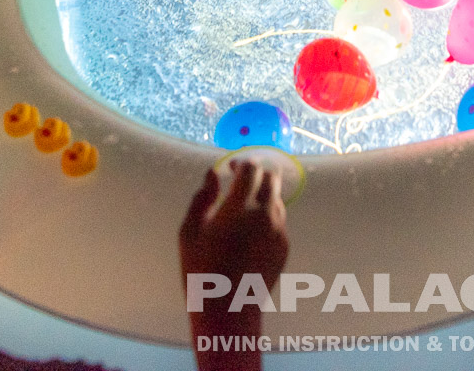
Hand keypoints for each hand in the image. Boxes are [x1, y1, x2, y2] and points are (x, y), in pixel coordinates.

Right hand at [179, 162, 289, 301]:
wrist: (228, 311)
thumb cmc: (201, 271)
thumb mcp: (189, 232)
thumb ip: (201, 198)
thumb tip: (213, 174)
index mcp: (238, 209)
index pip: (251, 170)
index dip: (242, 162)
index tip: (233, 166)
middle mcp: (264, 216)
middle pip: (271, 179)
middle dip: (257, 175)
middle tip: (241, 181)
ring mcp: (278, 232)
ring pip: (276, 200)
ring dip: (262, 196)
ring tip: (242, 211)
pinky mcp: (284, 247)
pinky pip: (278, 222)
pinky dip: (266, 218)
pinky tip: (249, 235)